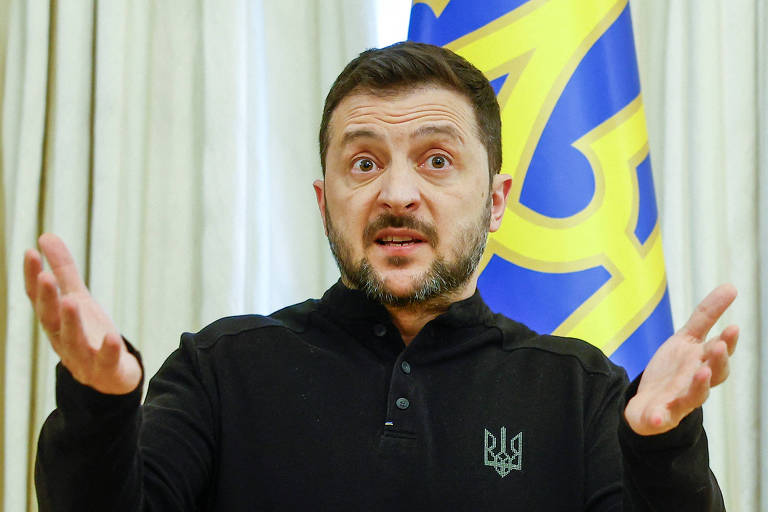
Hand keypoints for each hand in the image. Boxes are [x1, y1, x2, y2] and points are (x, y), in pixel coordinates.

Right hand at [24, 233, 141, 394]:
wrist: (110, 374)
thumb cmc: (88, 332)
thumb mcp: (77, 298)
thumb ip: (64, 270)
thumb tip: (44, 236)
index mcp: (54, 321)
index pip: (39, 298)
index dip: (32, 277)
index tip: (30, 253)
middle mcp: (62, 339)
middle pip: (50, 320)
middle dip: (47, 299)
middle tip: (46, 277)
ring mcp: (82, 357)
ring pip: (73, 341)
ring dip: (70, 322)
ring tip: (71, 301)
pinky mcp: (105, 369)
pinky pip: (106, 361)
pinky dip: (108, 350)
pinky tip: (112, 337)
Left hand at [624, 284, 738, 435]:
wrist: (649, 404)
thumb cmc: (673, 370)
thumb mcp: (686, 339)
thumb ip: (706, 316)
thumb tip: (731, 286)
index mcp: (703, 363)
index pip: (719, 352)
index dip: (727, 341)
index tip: (732, 327)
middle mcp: (696, 383)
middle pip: (713, 374)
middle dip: (717, 361)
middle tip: (717, 346)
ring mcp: (680, 401)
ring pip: (694, 396)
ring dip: (699, 386)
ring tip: (701, 373)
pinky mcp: (661, 416)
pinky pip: (661, 418)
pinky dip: (659, 418)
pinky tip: (656, 416)